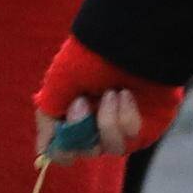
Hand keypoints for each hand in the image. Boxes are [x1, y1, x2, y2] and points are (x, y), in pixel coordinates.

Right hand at [36, 40, 180, 163]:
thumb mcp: (60, 82)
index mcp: (74, 115)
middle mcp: (99, 124)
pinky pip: (135, 139)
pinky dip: (126, 118)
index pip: (63, 150)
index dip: (61, 147)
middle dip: (82, 128)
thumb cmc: (91, 56)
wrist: (130, 40)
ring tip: (111, 92)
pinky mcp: (148, 125)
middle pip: (86, 152)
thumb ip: (48, 117)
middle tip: (82, 102)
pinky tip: (127, 94)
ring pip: (111, 148)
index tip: (60, 128)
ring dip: (106, 122)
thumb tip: (43, 151)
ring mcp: (124, 126)